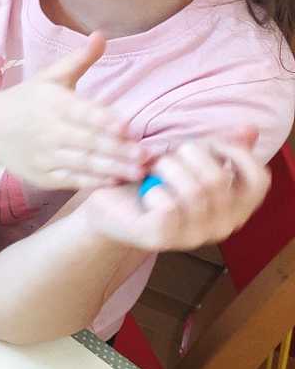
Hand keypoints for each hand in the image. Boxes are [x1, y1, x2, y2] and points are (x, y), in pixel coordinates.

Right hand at [0, 31, 143, 188]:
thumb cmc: (27, 100)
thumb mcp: (50, 76)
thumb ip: (79, 59)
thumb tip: (101, 35)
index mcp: (53, 103)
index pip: (81, 112)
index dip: (103, 120)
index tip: (126, 127)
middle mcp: (48, 130)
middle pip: (86, 142)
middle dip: (116, 150)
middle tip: (144, 155)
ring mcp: (44, 155)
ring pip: (81, 164)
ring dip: (111, 169)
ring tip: (137, 172)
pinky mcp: (42, 175)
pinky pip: (70, 179)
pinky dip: (91, 182)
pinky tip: (113, 181)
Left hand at [78, 132, 267, 252]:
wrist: (108, 204)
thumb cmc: (153, 178)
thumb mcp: (188, 159)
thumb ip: (221, 147)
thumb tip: (250, 129)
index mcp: (236, 207)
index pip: (258, 180)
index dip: (236, 154)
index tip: (208, 144)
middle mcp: (222, 226)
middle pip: (218, 179)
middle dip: (189, 155)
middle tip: (167, 156)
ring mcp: (194, 236)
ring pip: (195, 190)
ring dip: (167, 168)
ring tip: (152, 168)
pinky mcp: (163, 239)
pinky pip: (168, 205)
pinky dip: (153, 189)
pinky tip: (146, 192)